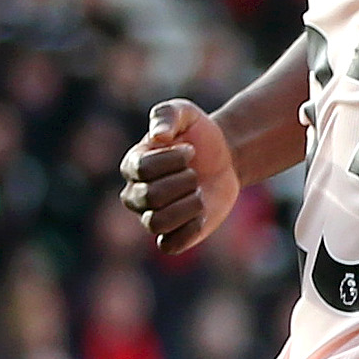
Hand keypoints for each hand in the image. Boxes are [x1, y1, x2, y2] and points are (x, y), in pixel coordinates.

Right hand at [119, 100, 238, 254]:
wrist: (226, 158)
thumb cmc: (199, 135)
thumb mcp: (185, 113)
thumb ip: (167, 115)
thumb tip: (157, 137)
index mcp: (133, 165)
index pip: (141, 169)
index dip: (172, 160)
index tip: (190, 150)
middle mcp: (136, 194)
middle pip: (149, 197)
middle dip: (183, 182)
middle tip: (195, 174)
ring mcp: (153, 216)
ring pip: (156, 223)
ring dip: (187, 207)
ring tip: (199, 194)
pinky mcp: (174, 234)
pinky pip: (169, 245)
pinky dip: (188, 231)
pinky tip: (202, 213)